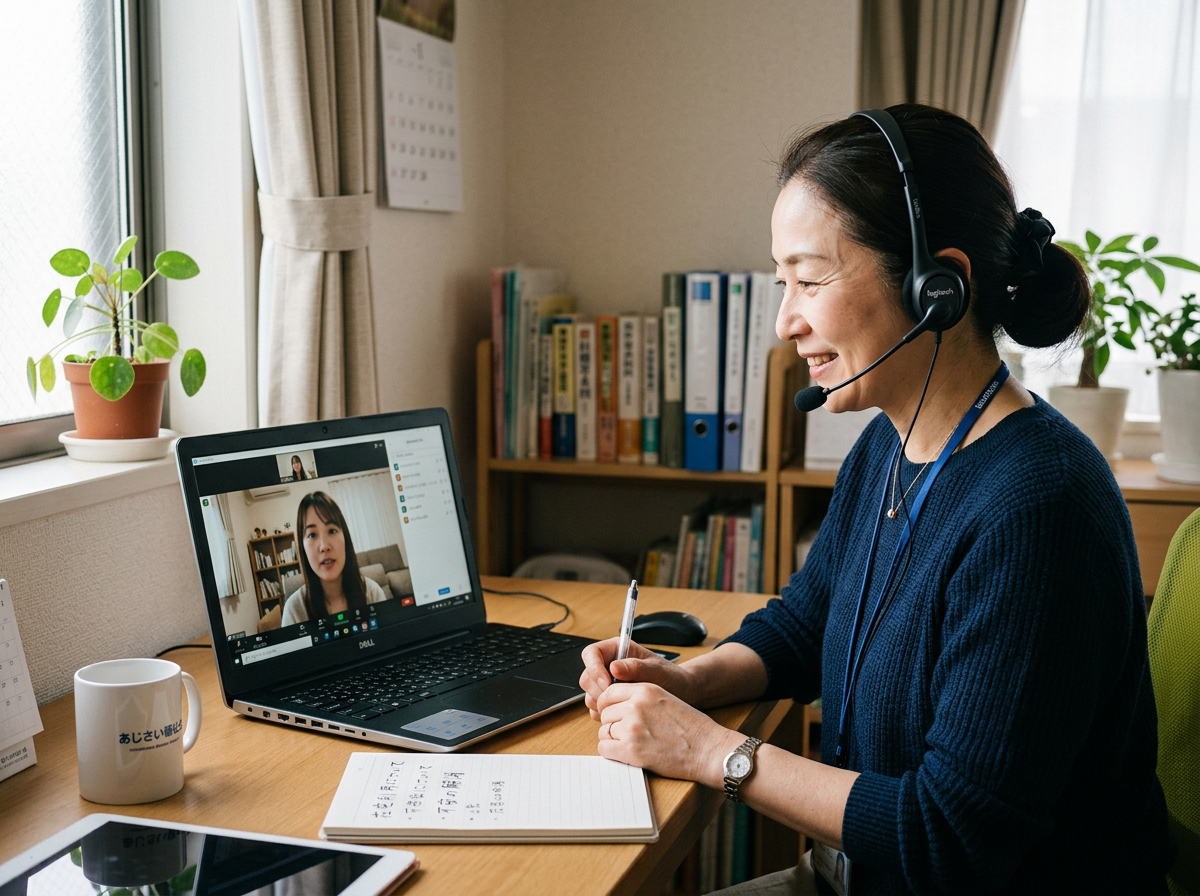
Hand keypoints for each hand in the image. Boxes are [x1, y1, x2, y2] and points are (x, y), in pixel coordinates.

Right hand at [579, 637, 696, 720]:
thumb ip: (636, 668)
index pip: (591, 653)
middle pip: (587, 676)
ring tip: (626, 706)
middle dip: (599, 691)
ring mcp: (606, 683)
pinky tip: (623, 713)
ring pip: (589, 694)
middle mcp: (608, 665)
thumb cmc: (671, 678)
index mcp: (617, 650)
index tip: (607, 684)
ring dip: (602, 704)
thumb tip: (614, 667)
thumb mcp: (657, 671)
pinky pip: (595, 708)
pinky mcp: (609, 700)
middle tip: (619, 700)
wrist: (680, 694)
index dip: (594, 668)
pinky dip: (605, 713)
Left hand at [595, 682, 741, 786]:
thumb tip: (615, 705)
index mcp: (645, 690)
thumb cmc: (692, 727)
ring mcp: (632, 728)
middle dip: (612, 723)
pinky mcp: (631, 750)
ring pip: (604, 732)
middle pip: (605, 713)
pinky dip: (612, 753)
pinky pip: (604, 749)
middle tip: (627, 733)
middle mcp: (636, 706)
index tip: (612, 714)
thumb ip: (641, 698)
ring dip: (613, 739)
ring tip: (631, 744)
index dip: (608, 705)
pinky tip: (626, 754)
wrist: (708, 749)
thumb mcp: (666, 699)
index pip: (609, 693)